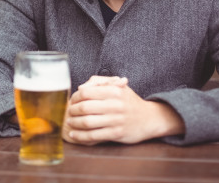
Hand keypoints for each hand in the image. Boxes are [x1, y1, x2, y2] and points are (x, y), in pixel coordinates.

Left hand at [62, 76, 184, 144]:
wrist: (149, 118)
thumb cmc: (129, 101)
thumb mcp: (118, 86)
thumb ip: (99, 82)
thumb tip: (81, 88)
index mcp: (113, 90)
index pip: (86, 92)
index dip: (74, 97)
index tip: (71, 100)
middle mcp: (115, 105)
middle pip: (84, 107)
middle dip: (72, 110)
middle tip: (69, 112)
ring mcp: (116, 120)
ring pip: (87, 122)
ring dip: (74, 123)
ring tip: (70, 122)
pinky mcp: (116, 134)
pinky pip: (93, 136)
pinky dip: (80, 136)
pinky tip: (74, 134)